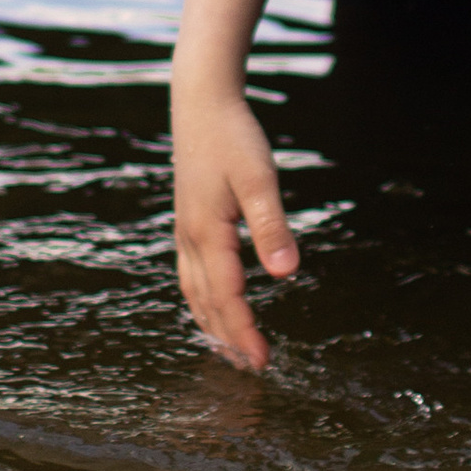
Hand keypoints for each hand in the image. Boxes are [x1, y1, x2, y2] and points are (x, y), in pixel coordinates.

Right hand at [173, 0, 297, 368]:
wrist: (201, 101)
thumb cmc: (233, 137)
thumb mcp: (259, 179)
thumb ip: (272, 227)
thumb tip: (286, 275)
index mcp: (207, 234)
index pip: (227, 298)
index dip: (244, 332)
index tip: (264, 361)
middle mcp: (190, 240)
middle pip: (207, 303)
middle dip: (228, 337)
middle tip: (253, 369)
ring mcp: (184, 231)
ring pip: (194, 292)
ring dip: (212, 324)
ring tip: (230, 351)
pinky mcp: (188, 221)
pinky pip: (191, 274)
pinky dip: (202, 300)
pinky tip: (212, 304)